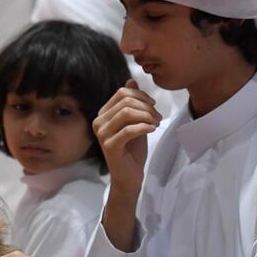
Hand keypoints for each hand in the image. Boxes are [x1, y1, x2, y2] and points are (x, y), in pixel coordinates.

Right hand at [92, 79, 161, 195]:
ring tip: (156, 123)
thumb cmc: (132, 149)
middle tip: (158, 117)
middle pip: (125, 102)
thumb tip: (131, 81)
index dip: (141, 96)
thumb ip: (132, 103)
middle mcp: (99, 122)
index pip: (122, 93)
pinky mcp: (110, 146)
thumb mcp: (135, 121)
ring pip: (127, 113)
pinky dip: (144, 127)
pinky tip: (152, 130)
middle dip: (146, 107)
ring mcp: (102, 135)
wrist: (129, 176)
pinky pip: (129, 130)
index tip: (153, 106)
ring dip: (147, 116)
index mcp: (103, 114)